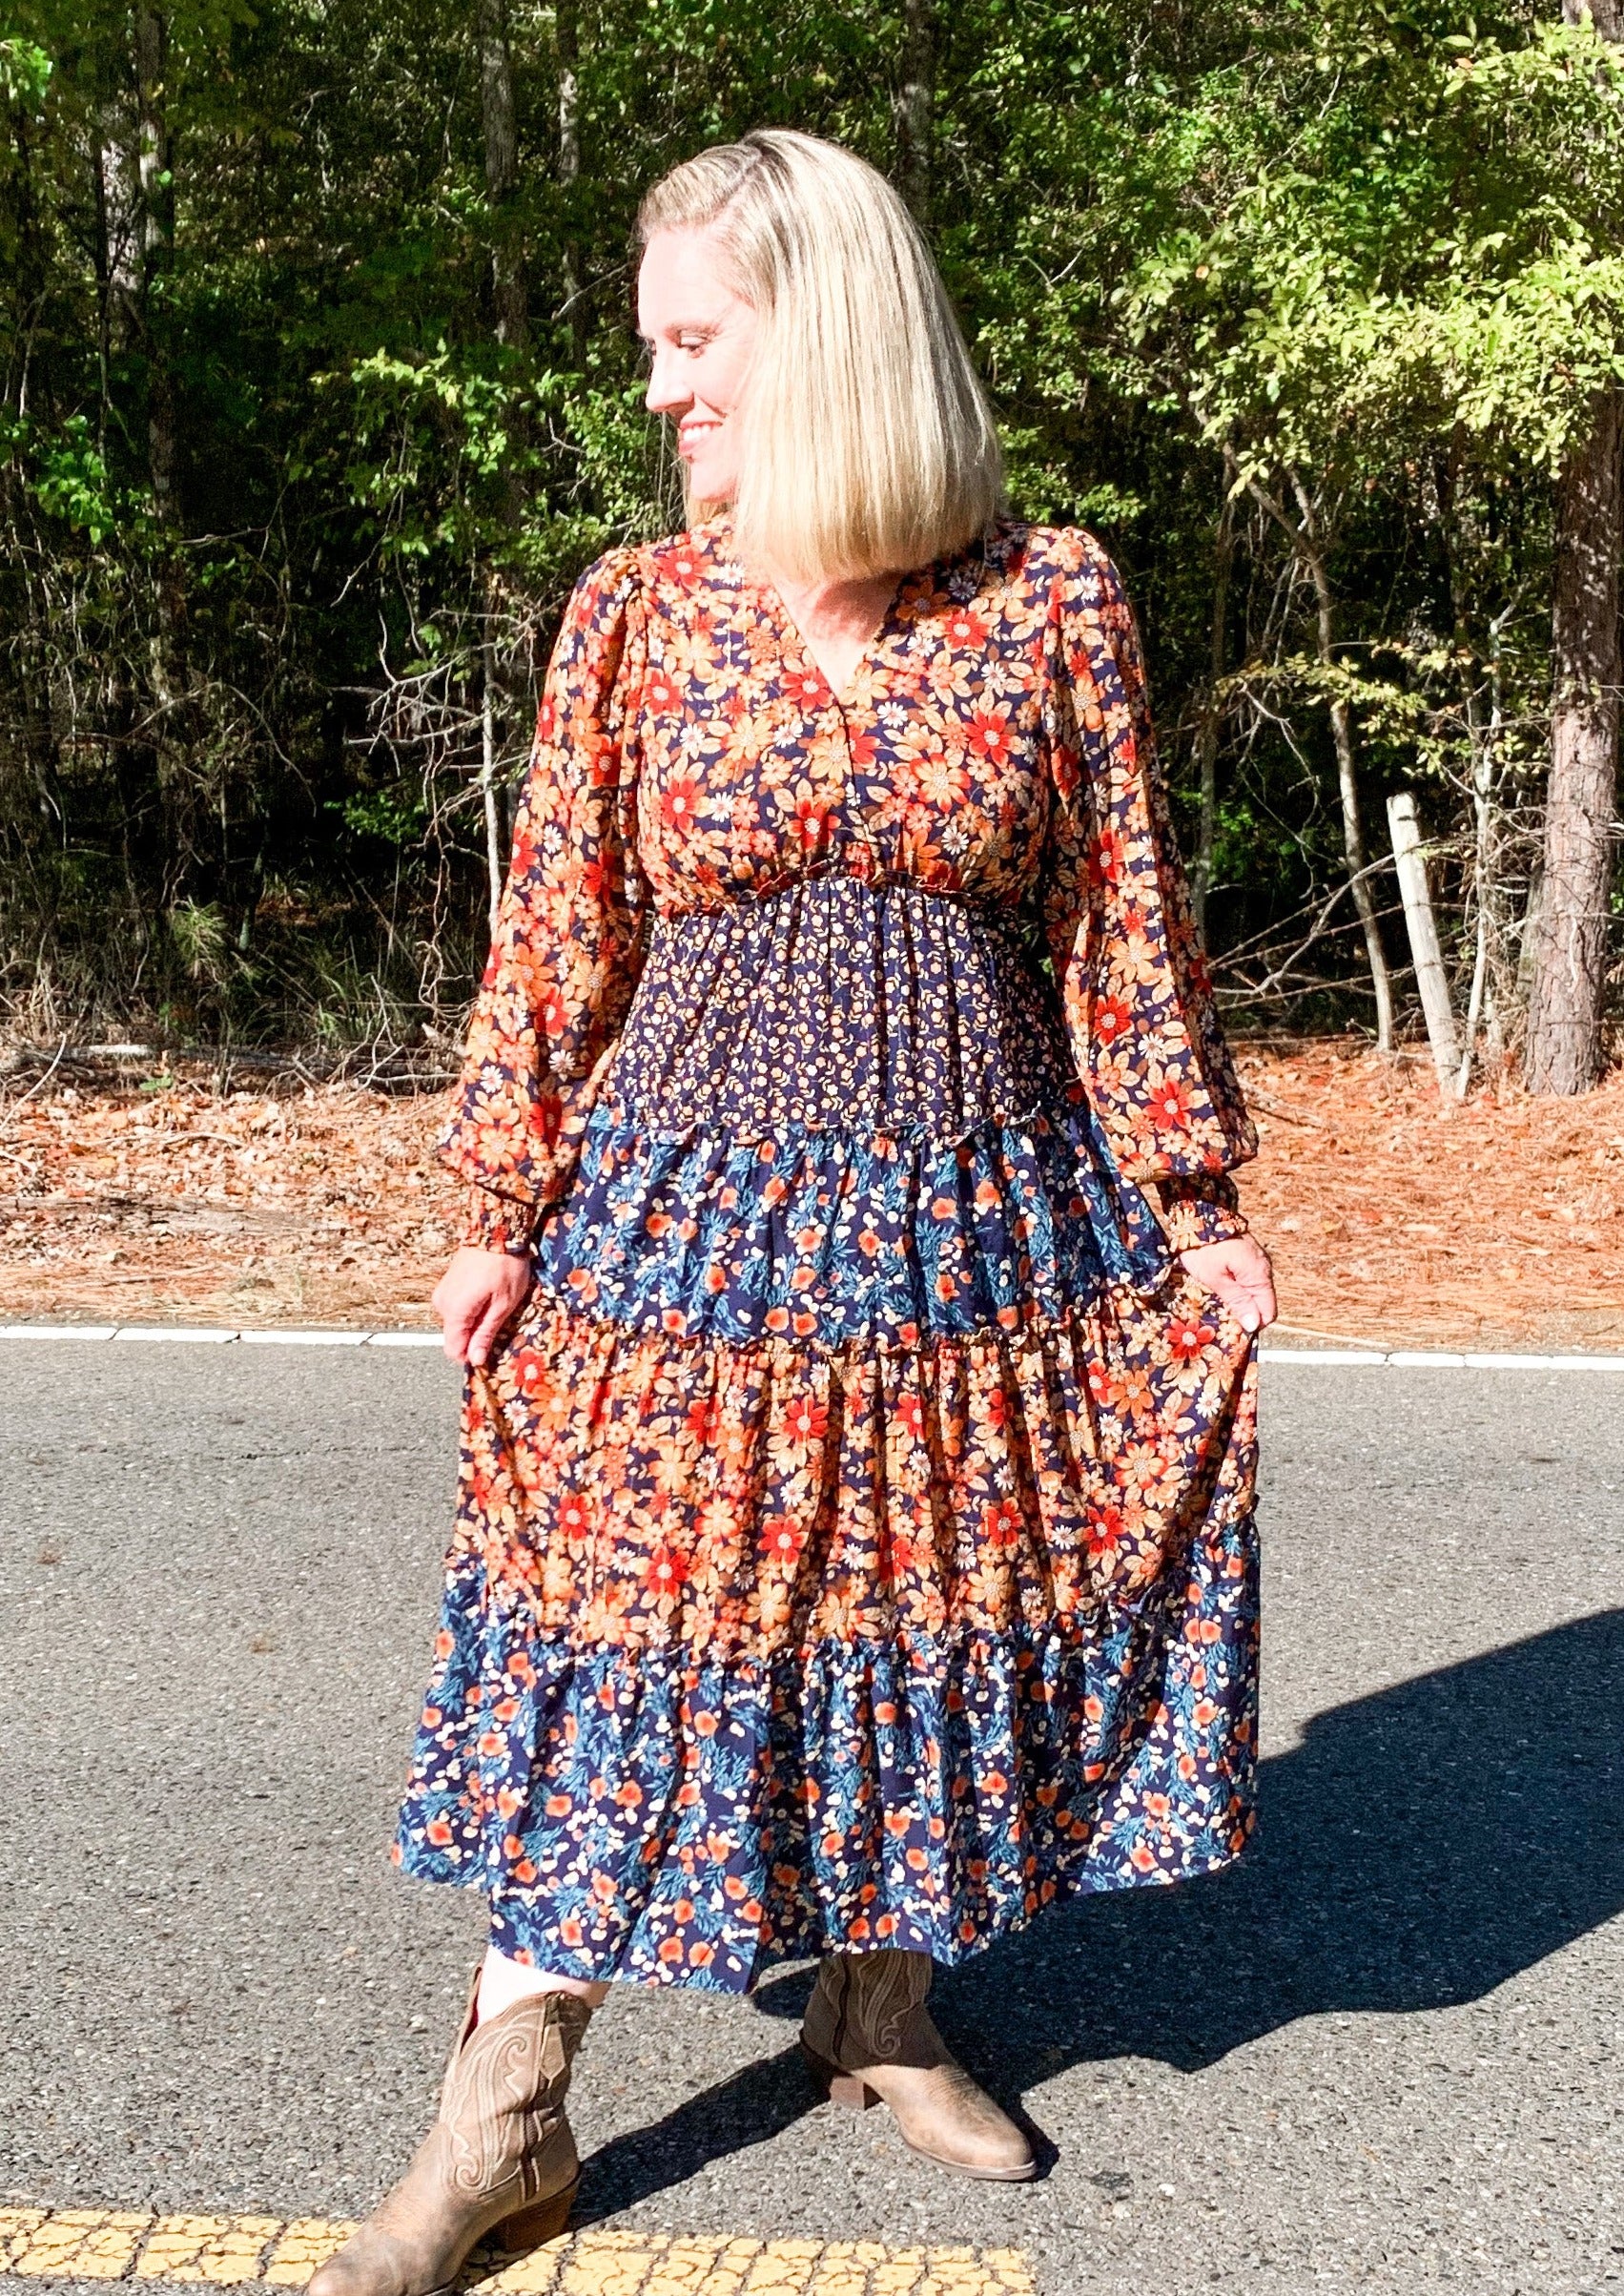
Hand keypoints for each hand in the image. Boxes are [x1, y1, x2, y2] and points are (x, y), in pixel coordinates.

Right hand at [430, 1246, 532, 1367]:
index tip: (490, 1350)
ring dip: (474, 1321)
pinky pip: (456, 1309)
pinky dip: (470, 1309)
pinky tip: (487, 1296)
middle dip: (475, 1336)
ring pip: (456, 1323)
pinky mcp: (446, 1286)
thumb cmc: (505, 1265)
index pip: (454, 1350)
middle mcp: (442, 1304)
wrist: (497, 1229)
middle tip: (499, 1319)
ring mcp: (443, 1293)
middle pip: (455, 1337)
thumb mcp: (503, 1304)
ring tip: (495, 1304)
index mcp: (455, 1311)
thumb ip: (486, 1333)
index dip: (472, 1355)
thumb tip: (476, 1359)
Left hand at [1178, 1233, 1277, 1334]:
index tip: (1233, 1329)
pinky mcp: (1248, 1256)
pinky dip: (1238, 1287)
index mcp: (1259, 1275)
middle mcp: (1264, 1268)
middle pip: (1262, 1303)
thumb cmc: (1203, 1246)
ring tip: (1218, 1301)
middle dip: (1245, 1314)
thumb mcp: (1215, 1278)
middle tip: (1221, 1317)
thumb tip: (1254, 1325)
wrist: (1198, 1212)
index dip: (1252, 1324)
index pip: (1268, 1313)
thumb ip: (1237, 1301)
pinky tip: (1221, 1287)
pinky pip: (1248, 1279)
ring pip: (1255, 1291)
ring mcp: (1257, 1261)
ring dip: (1240, 1300)